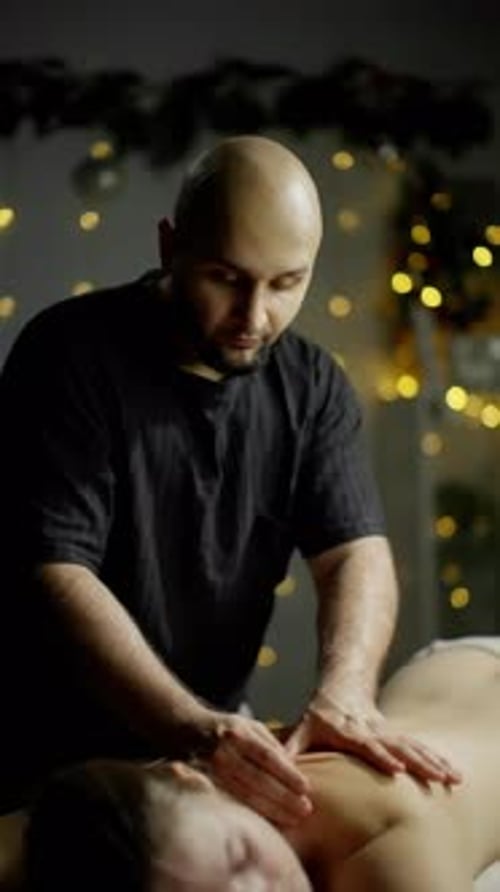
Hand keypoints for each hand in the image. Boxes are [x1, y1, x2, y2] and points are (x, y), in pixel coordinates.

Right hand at [198, 711, 312, 827]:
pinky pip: (230, 801)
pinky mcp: (203, 784)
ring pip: (244, 794)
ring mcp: (210, 769)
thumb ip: (271, 744)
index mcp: (238, 733)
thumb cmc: (227, 730)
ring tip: (292, 818)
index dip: (287, 773)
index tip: (305, 788)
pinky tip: (267, 821)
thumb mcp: (250, 726)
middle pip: (257, 778)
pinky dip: (250, 812)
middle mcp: (222, 750)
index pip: (267, 755)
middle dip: (283, 797)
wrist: (187, 729)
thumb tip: (293, 767)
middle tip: (305, 809)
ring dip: (271, 809)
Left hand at [284, 688, 461, 785]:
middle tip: (438, 778)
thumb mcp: (303, 727)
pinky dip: (435, 759)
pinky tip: (451, 773)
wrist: (344, 685)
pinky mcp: (396, 737)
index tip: (397, 769)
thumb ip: (290, 746)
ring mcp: (387, 733)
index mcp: (350, 731)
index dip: (381, 756)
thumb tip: (274, 765)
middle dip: (419, 762)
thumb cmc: (320, 713)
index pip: (367, 744)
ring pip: (413, 747)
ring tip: (452, 778)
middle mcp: (372, 731)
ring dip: (432, 762)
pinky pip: (418, 748)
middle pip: (399, 746)